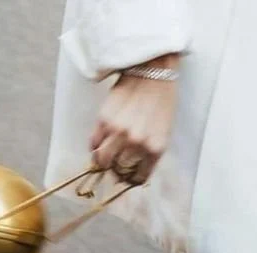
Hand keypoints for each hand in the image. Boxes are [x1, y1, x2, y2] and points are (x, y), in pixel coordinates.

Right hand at [90, 55, 178, 184]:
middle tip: (114, 166)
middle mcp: (137, 144)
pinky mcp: (104, 120)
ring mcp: (119, 132)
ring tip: (103, 157)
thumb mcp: (163, 131)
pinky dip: (94, 146)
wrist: (153, 70)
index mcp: (155, 149)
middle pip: (119, 171)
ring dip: (101, 162)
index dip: (131, 179)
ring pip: (102, 161)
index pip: (138, 178)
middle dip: (116, 171)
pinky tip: (99, 142)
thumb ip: (149, 152)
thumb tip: (132, 170)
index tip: (127, 177)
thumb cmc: (161, 100)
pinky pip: (93, 143)